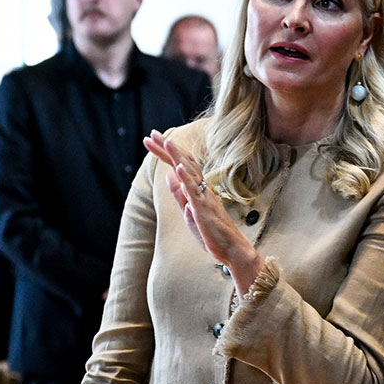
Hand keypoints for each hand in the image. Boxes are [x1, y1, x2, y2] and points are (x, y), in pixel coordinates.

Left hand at [143, 129, 264, 293]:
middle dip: (167, 148)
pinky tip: (177, 167)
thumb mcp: (189, 211)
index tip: (152, 139)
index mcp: (197, 189)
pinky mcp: (204, 209)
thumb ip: (179, 193)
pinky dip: (186, 178)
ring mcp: (204, 197)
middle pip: (183, 162)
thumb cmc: (212, 232)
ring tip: (166, 141)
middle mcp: (202, 189)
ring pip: (190, 172)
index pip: (179, 165)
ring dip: (177, 156)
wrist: (231, 249)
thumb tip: (168, 174)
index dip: (165, 152)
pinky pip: (194, 191)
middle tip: (152, 133)